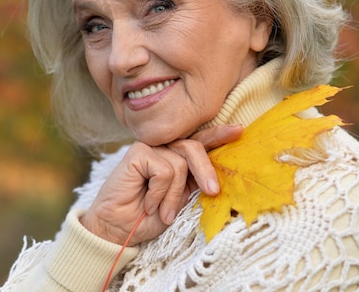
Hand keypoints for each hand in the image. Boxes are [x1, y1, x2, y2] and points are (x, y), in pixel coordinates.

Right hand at [79, 124, 242, 244]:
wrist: (120, 228)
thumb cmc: (149, 216)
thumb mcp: (180, 198)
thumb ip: (193, 181)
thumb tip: (216, 174)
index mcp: (176, 156)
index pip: (199, 142)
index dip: (218, 136)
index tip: (239, 130)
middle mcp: (163, 147)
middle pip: (194, 147)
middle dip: (206, 170)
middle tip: (213, 191)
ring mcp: (149, 147)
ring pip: (180, 163)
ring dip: (173, 195)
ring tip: (162, 212)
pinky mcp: (138, 152)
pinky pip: (164, 170)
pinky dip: (159, 192)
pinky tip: (148, 202)